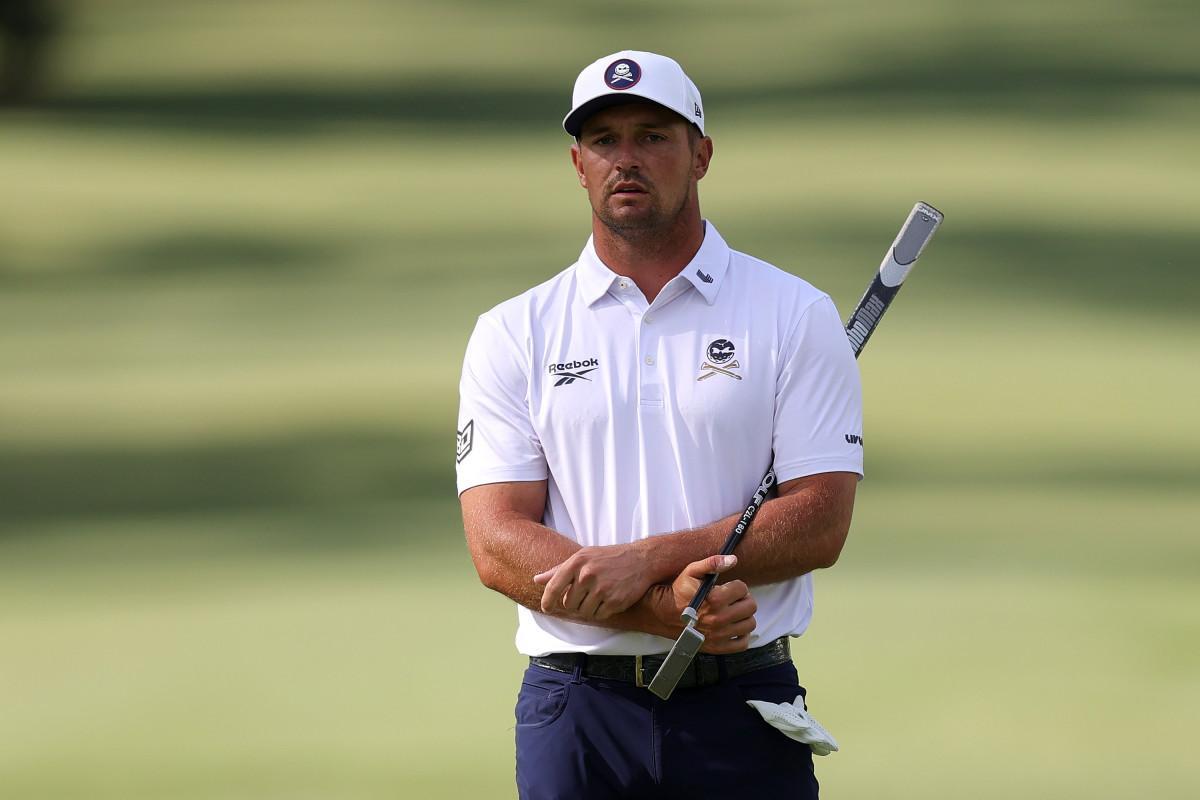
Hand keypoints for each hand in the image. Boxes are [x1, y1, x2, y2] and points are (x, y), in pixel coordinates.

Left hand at [533, 544, 654, 619]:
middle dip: (575, 603)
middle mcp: (587, 575)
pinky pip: (599, 616)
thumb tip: (537, 579)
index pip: (553, 588)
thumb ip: (559, 570)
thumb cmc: (608, 557)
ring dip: (588, 608)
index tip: (546, 608)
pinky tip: (608, 599)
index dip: (547, 601)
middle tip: (586, 594)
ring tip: (598, 595)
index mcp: (576, 562)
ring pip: (583, 612)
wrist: (641, 559)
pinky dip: (601, 612)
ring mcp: (601, 589)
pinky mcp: (614, 601)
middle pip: (569, 604)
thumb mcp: (583, 557)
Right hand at [669, 555, 756, 653]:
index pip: (743, 589)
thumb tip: (733, 559)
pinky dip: (742, 636)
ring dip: (744, 616)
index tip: (730, 587)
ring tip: (734, 612)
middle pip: (750, 607)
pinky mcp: (717, 647)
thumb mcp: (692, 571)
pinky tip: (734, 627)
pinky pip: (742, 644)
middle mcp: (719, 618)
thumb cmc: (679, 591)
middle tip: (734, 599)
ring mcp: (719, 635)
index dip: (737, 585)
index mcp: (715, 598)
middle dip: (744, 599)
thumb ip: (713, 563)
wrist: (663, 613)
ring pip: (749, 624)